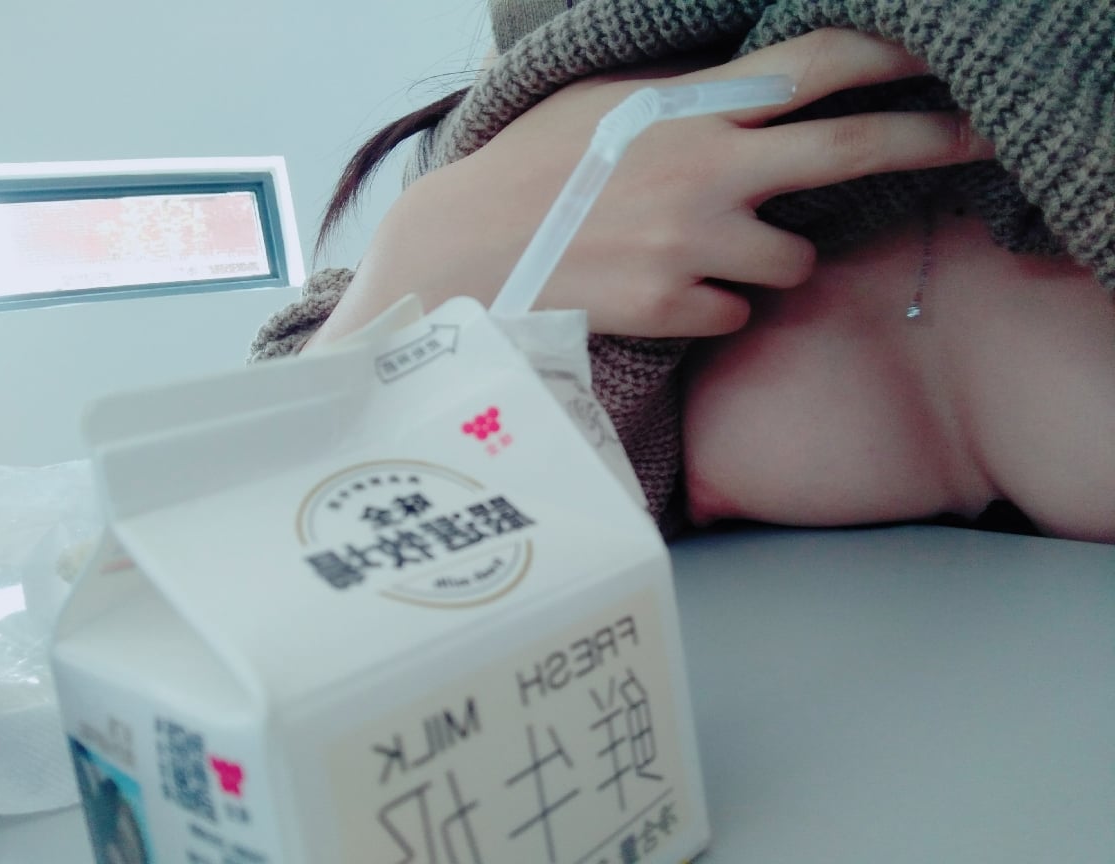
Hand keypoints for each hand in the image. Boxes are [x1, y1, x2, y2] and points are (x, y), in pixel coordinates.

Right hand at [306, 29, 993, 346]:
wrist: (459, 254)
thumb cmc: (525, 174)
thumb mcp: (601, 109)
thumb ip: (682, 100)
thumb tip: (741, 93)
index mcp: (688, 110)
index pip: (814, 64)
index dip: (890, 56)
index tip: (938, 60)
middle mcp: (703, 171)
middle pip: (846, 151)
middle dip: (926, 141)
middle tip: (976, 141)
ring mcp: (691, 244)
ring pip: (794, 263)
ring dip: (773, 262)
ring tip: (712, 254)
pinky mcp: (672, 307)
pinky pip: (738, 313)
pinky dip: (719, 306)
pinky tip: (667, 292)